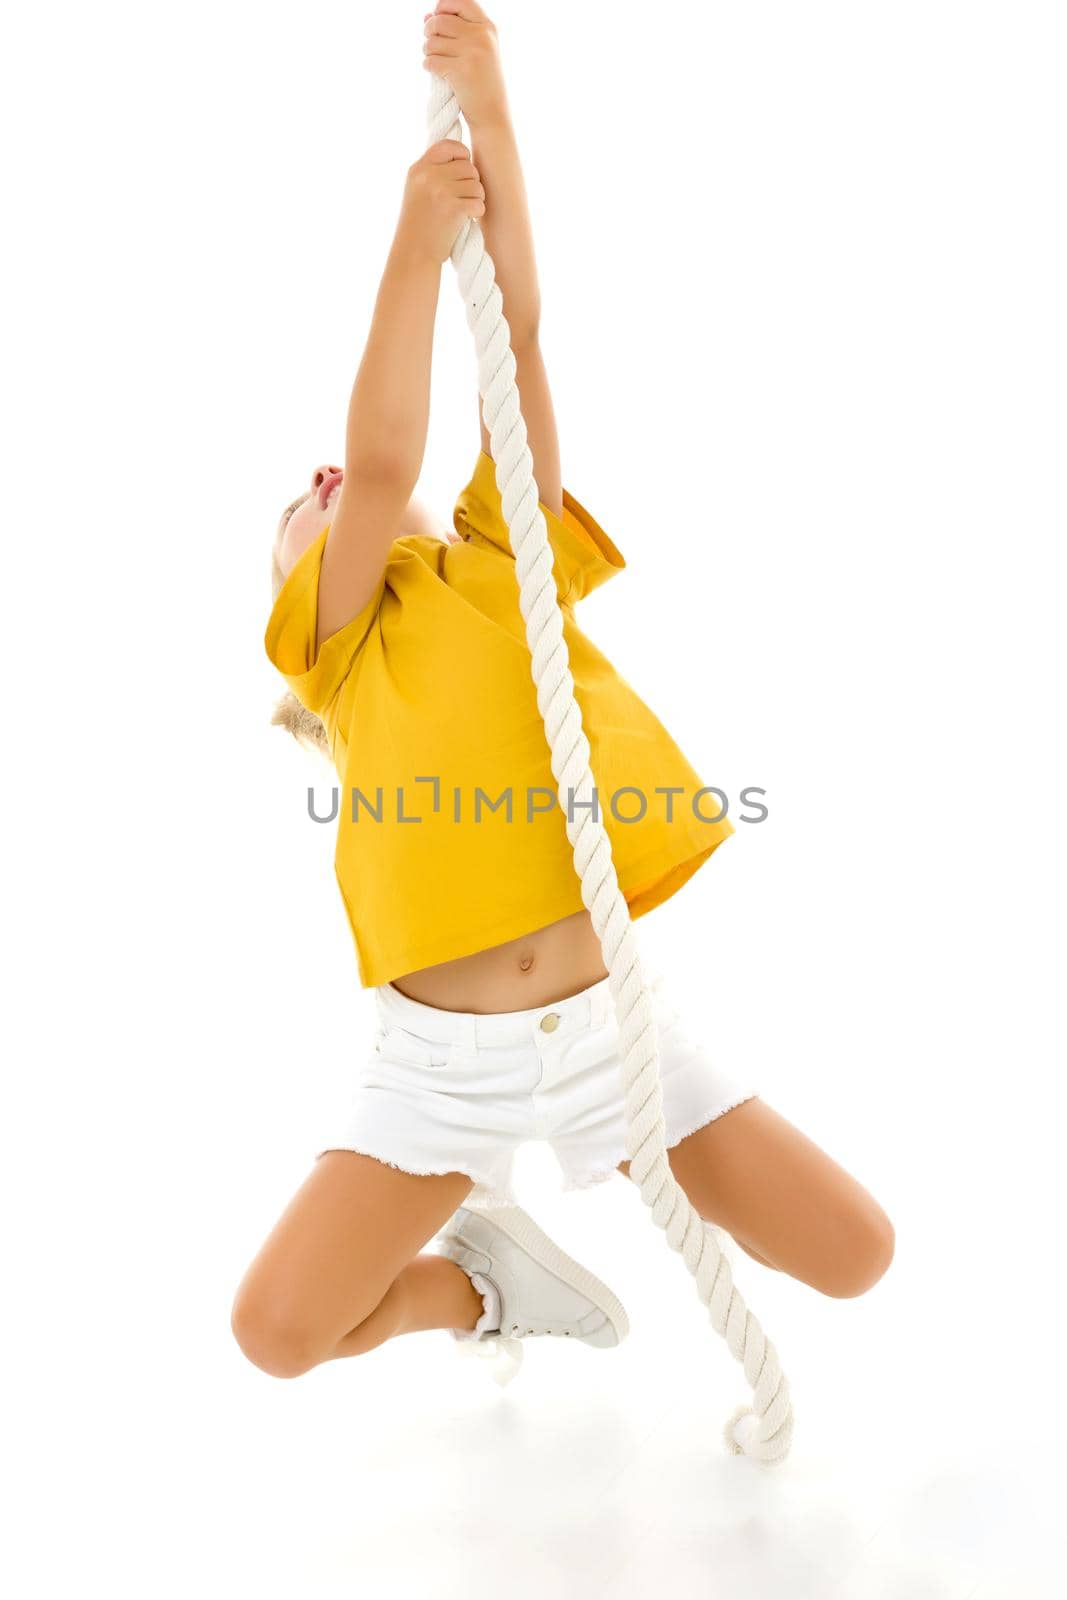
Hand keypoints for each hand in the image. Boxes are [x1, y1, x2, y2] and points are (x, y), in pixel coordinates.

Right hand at [397, 139, 486, 263]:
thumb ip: (433, 171)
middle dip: (471, 183)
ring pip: (477, 185)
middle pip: (468, 167)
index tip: (463, 171)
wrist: (413, 254)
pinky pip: (479, 202)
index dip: (462, 155)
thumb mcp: (417, 190)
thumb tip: (462, 156)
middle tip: (463, 199)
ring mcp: (441, 191)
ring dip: (475, 199)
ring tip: (462, 212)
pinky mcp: (454, 208)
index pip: (449, 145)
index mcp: (419, 168)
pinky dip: (476, 213)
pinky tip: (466, 221)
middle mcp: (429, 175)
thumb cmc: (418, 225)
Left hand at [422, 1, 507, 128]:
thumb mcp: (477, 50)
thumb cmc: (482, 82)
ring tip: (436, 61)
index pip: (460, 1)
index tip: (438, 18)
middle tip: (432, 45)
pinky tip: (437, 73)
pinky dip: (428, 67)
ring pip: (432, 42)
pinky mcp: (460, 72)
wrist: (493, 114)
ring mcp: (472, 53)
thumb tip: (427, 15)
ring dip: (428, 51)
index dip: (443, 6)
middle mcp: (481, 36)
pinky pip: (430, 61)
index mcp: (487, 27)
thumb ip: (455, 30)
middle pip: (440, 20)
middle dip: (429, 31)